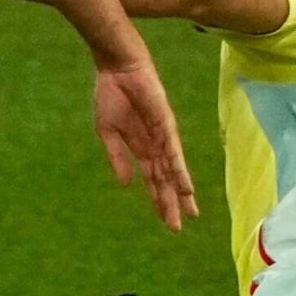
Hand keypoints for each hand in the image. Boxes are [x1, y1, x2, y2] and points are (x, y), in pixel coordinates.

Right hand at [93, 56, 196, 228]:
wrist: (117, 70)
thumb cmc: (111, 96)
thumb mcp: (107, 132)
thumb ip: (117, 158)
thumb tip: (126, 185)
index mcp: (140, 148)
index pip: (152, 180)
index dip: (159, 200)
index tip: (166, 221)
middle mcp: (155, 146)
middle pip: (166, 180)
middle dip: (172, 203)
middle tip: (178, 226)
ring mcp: (162, 136)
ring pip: (173, 170)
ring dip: (180, 191)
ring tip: (188, 211)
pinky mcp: (166, 125)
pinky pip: (173, 152)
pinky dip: (179, 169)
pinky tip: (184, 185)